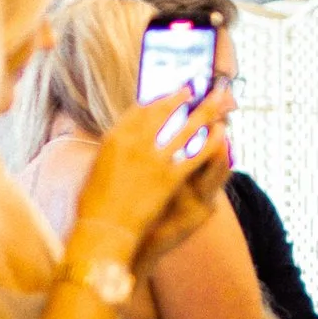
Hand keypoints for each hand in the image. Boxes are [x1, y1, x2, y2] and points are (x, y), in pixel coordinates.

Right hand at [73, 81, 232, 267]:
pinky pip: (196, 157)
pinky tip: (223, 133)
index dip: (158, 100)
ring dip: (204, 113)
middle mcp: (134, 142)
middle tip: (195, 88)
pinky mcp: (169, 179)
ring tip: (217, 101)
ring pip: (186, 129)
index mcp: (114, 137)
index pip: (139, 110)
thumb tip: (124, 139)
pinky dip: (211, 143)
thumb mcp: (98, 167)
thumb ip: (114, 150)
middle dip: (182, 98)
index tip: (169, 94)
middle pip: (164, 112)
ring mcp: (153, 160)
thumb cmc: (94, 204)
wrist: (102, 230)